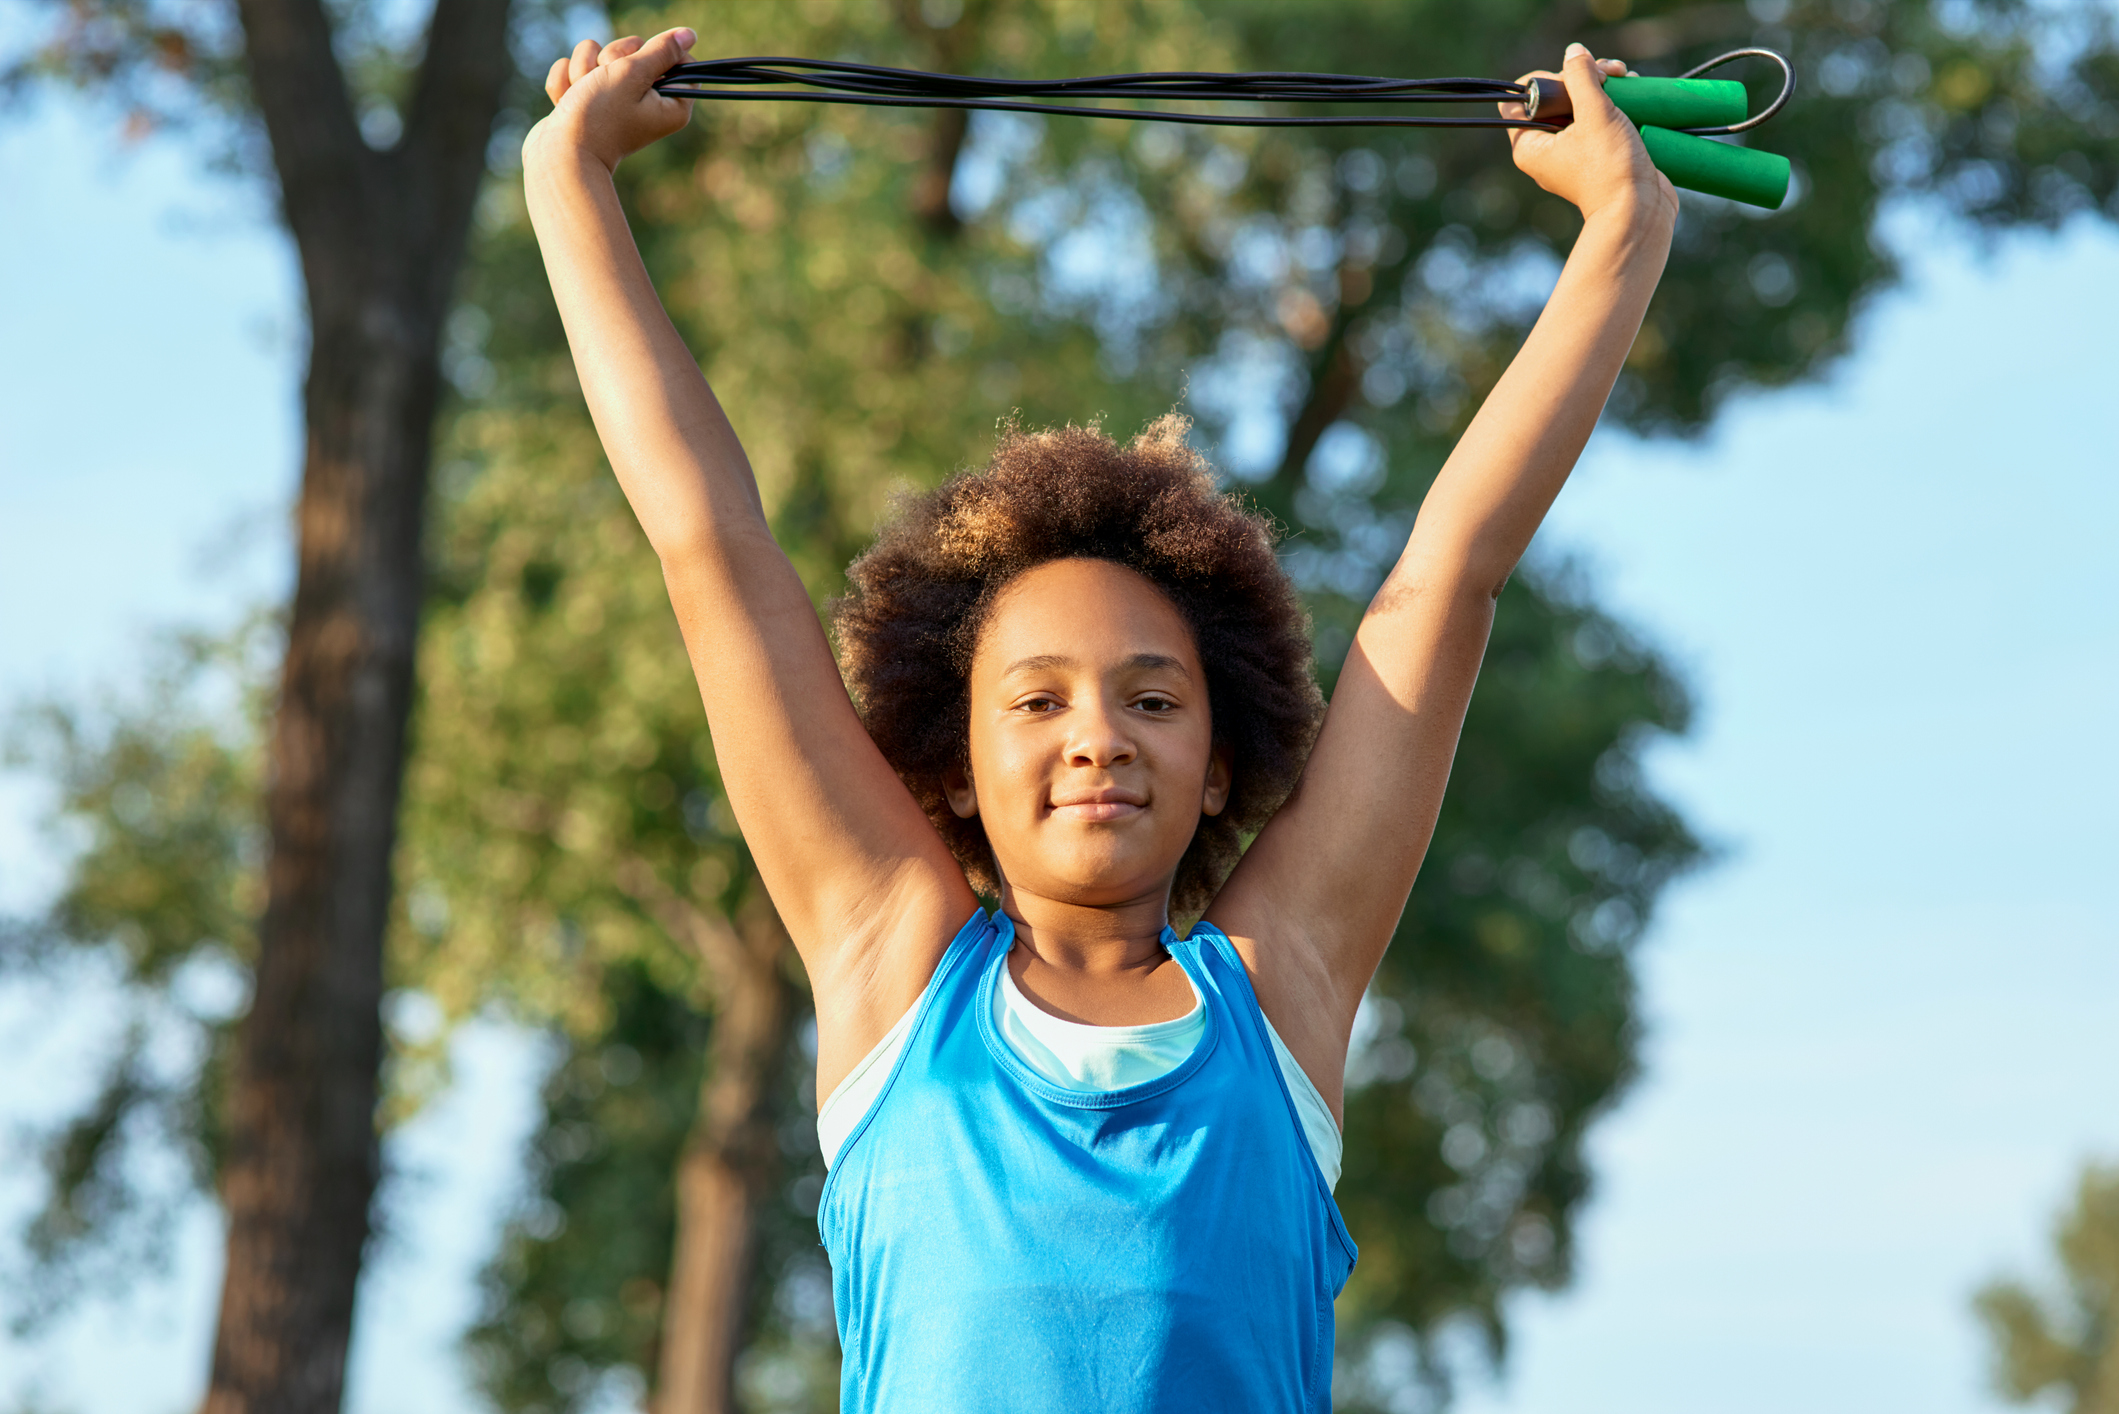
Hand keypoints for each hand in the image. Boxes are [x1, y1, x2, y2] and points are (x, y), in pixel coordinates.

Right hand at [523, 28, 695, 173]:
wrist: (559, 155)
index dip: (656, 51)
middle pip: (634, 49)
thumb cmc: (599, 117)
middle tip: (605, 86)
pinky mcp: (587, 99)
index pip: (678, 58)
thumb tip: (689, 35)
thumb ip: (660, 51)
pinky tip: (568, 103)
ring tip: (583, 96)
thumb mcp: (633, 75)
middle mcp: (648, 102)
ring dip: (584, 70)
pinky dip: (567, 83)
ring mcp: (614, 101)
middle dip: (610, 60)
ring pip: (598, 54)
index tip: (638, 65)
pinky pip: (575, 69)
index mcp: (671, 103)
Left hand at [1500, 44, 1676, 225]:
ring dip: (1602, 85)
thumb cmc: (1610, 168)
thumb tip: (1573, 53)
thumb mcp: (1594, 113)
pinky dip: (1613, 102)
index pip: (1520, 99)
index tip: (1572, 82)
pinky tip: (1631, 90)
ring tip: (1624, 80)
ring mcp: (1573, 152)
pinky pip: (1598, 118)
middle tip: (1608, 75)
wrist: (1640, 211)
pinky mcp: (1598, 153)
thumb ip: (1581, 77)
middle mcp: (1546, 150)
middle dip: (1582, 78)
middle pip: (1554, 96)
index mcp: (1529, 146)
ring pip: (1580, 104)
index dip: (1545, 81)